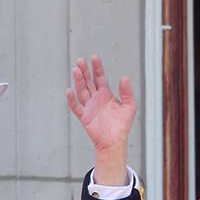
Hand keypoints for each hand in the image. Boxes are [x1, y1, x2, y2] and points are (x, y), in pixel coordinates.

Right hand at [66, 55, 135, 183]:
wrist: (115, 142)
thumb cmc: (122, 125)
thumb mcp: (130, 106)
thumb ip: (127, 92)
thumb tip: (124, 77)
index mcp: (105, 94)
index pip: (99, 77)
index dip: (97, 68)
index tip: (94, 57)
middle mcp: (96, 98)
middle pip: (88, 82)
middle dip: (84, 71)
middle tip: (80, 60)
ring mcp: (89, 107)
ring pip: (81, 91)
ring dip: (78, 81)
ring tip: (76, 70)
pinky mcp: (84, 117)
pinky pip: (76, 107)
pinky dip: (72, 100)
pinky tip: (69, 91)